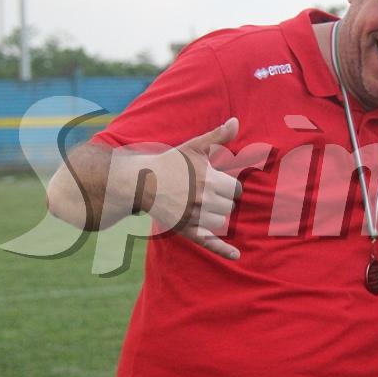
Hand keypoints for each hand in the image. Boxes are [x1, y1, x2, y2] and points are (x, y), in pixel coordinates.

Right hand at [141, 118, 243, 259]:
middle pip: (229, 207)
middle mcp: (202, 200)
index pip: (235, 189)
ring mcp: (193, 217)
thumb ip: (218, 136)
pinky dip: (223, 250)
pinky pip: (208, 242)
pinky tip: (237, 256)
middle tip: (203, 193)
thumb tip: (236, 121)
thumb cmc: (171, 162)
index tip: (214, 181)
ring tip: (200, 206)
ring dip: (217, 216)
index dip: (227, 186)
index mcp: (208, 180)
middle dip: (221, 200)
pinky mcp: (185, 230)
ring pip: (221, 222)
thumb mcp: (194, 147)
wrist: (140, 181)